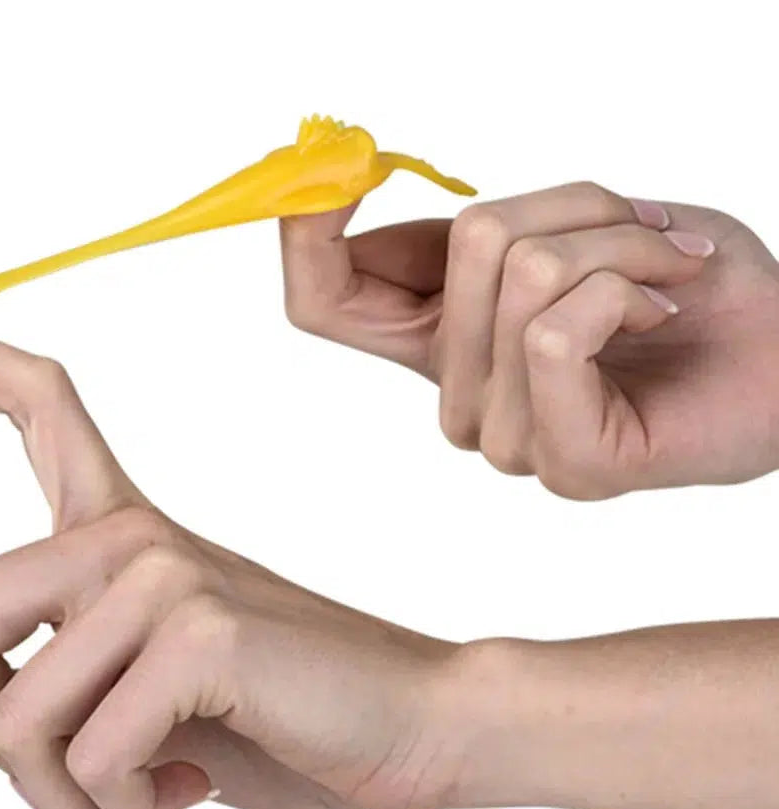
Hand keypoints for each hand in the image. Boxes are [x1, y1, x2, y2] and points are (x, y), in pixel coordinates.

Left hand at [0, 325, 472, 808]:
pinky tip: (180, 804)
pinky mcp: (200, 627)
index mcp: (121, 537)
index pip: (36, 408)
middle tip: (68, 789)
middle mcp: (129, 537)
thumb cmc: (283, 723)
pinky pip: (89, 754)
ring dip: (63, 804)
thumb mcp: (137, 723)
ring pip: (8, 718)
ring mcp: (162, 571)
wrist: (415, 729)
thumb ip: (27, 706)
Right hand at [280, 182, 778, 497]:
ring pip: (521, 279)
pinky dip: (627, 289)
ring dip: (621, 243)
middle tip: (636, 225)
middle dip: (569, 201)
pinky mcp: (564, 462)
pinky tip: (664, 315)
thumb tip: (358, 194)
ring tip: (667, 274)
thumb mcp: (573, 225)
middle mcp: (460, 396)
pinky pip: (552, 336)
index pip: (321, 299)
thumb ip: (476, 230)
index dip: (304, 226)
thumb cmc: (687, 285)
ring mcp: (506, 437)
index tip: (341, 162)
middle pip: (456, 250)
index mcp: (443, 340)